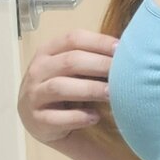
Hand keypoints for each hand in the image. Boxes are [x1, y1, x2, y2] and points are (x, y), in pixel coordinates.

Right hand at [17, 29, 118, 143]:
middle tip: (122, 73)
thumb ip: (91, 57)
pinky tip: (94, 117)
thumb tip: (126, 49)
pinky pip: (56, 118)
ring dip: (90, 89)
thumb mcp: (72, 68)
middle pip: (69, 61)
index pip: (73, 39)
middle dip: (100, 65)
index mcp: (48, 51)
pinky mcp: (36, 120)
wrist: (41, 120)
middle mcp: (38, 70)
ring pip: (60, 87)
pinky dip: (77, 117)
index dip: (99, 42)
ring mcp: (33, 95)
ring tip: (111, 94)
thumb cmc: (66, 87)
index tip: (121, 49)